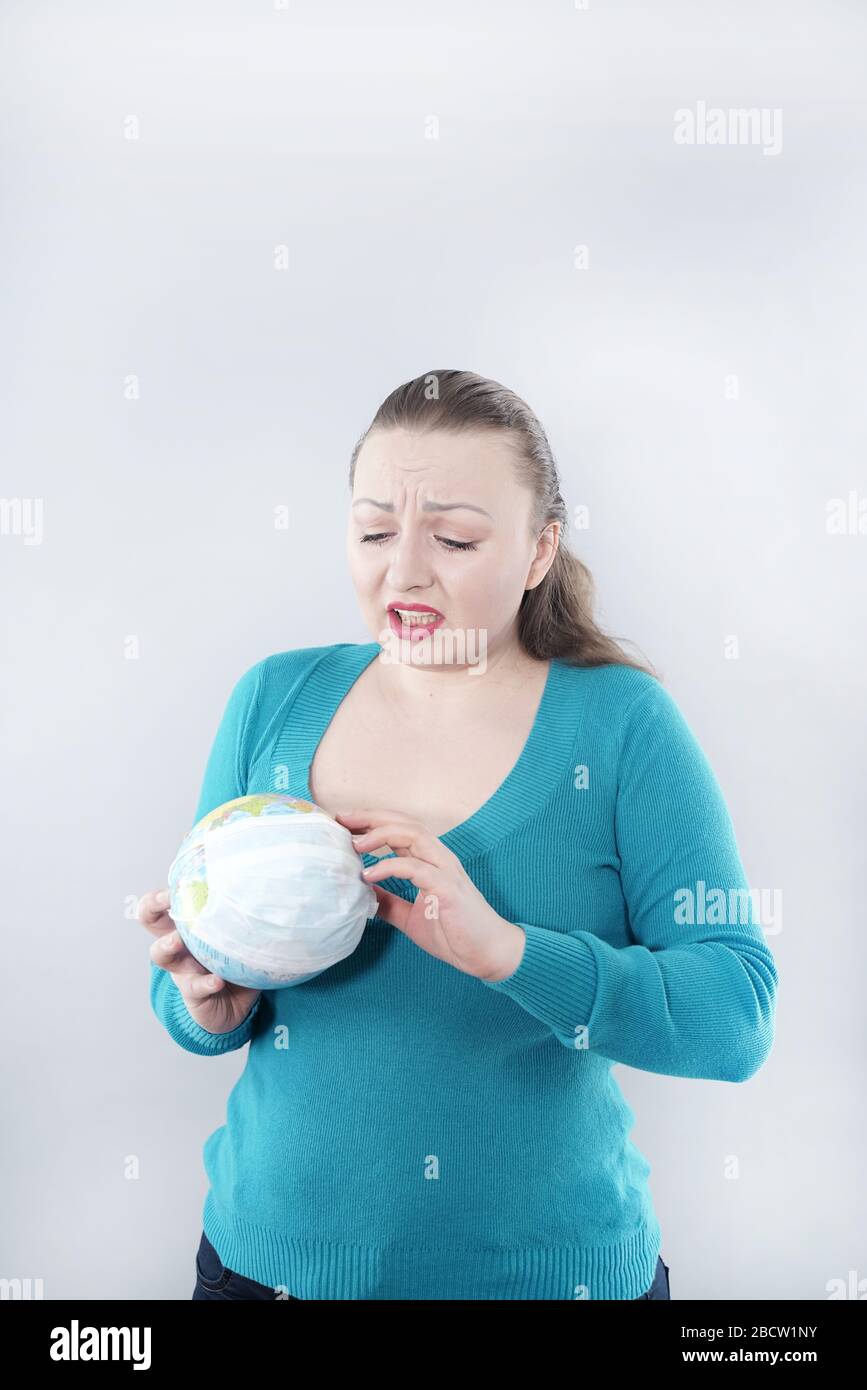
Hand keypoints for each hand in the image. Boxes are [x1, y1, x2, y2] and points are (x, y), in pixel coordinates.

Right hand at [137, 888, 261, 1033]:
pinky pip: (195, 987)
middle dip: (152, 908)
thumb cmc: (234, 966)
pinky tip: (217, 980)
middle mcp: (178, 947)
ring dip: (167, 945)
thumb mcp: (236, 939)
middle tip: (166, 899)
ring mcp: (182, 971)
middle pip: (150, 922)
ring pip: (161, 955)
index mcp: (188, 929)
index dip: (159, 894)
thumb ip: (243, 920)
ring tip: (177, 940)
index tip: (176, 884)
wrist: (235, 1009)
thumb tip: (267, 891)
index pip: (163, 904)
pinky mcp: (194, 994)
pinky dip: (206, 982)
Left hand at [334, 810, 525, 980]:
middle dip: (371, 818)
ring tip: (355, 844)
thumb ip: (388, 902)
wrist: (487, 953)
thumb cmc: (454, 933)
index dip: (371, 822)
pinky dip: (391, 866)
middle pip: (404, 823)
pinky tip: (369, 874)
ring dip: (381, 834)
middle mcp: (439, 859)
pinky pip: (417, 868)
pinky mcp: (448, 889)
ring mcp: (446, 871)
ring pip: (414, 835)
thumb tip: (361, 893)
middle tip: (342, 820)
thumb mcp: (410, 916)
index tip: (343, 823)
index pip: (399, 829)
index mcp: (431, 861)